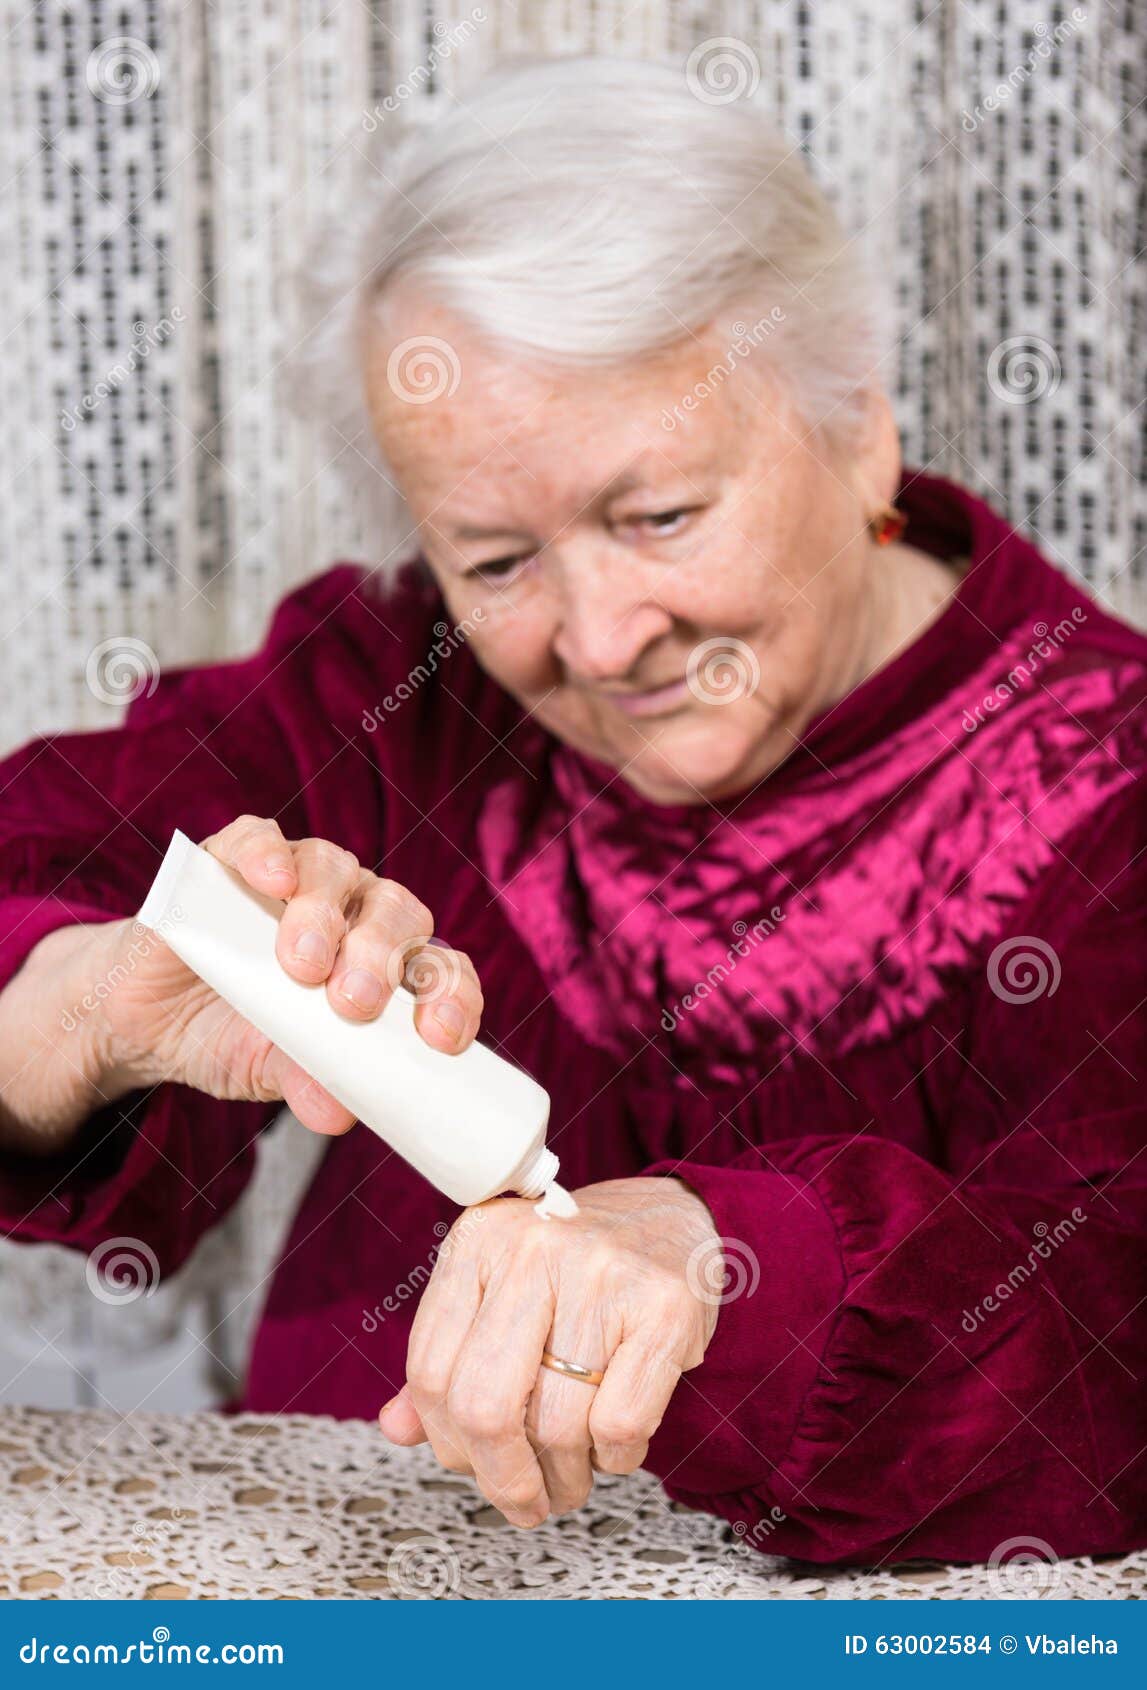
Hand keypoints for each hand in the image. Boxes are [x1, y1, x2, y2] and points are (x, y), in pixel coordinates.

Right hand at [91, 814, 482, 1133]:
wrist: (146, 1019)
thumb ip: (308, 1081)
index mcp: (384, 964)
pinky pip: (260, 838)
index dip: (451, 996)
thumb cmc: (230, 1035)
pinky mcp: (234, 857)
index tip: (441, 1037)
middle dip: (380, 956)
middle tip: (352, 1004)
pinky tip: (271, 880)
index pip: (438, 968)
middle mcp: (354, 910)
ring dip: (325, 914)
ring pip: (336, 870)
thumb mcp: (270, 1070)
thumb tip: (338, 1113)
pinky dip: (268, 854)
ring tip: (301, 966)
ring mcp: (299, 877)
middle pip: (396, 912)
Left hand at [378, 1177, 720, 1525]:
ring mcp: (601, 1274)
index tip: (471, 1468)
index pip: (430, 1370)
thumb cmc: (578, 1268)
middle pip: (484, 1405)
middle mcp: (533, 1249)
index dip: (446, 1441)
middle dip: (501, 1478)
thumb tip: (397, 1429)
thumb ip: (448, 1357)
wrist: (672, 1218)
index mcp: (479, 1241)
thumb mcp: (498, 1292)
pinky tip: (613, 1445)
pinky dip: (615, 1458)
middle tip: (524, 1501)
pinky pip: (619, 1424)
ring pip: (555, 1426)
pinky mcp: (663, 1307)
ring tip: (572, 1476)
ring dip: (563, 1477)